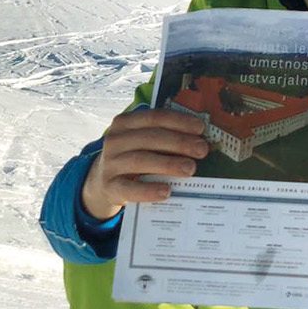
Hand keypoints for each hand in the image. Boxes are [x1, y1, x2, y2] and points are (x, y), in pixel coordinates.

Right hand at [81, 108, 209, 220]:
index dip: (179, 121)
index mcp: (125, 122)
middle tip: (202, 150)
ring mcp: (110, 164)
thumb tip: (203, 141)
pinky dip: (149, 190)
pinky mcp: (109, 186)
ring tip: (191, 169)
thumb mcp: (145, 142)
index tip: (200, 128)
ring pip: (140, 160)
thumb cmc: (134, 156)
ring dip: (168, 164)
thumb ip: (167, 137)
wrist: (105, 181)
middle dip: (179, 142)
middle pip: (150, 138)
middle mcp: (115, 140)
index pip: (155, 117)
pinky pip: (129, 189)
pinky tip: (167, 191)